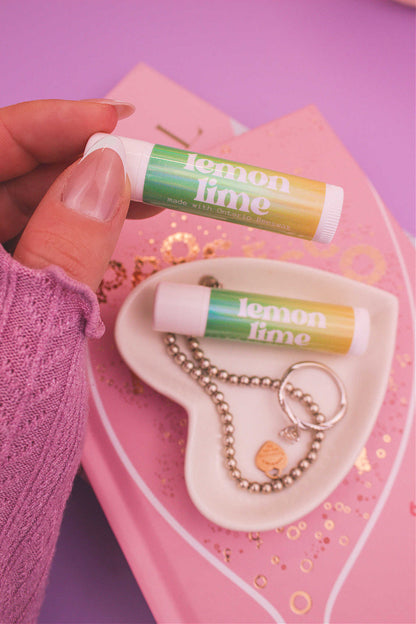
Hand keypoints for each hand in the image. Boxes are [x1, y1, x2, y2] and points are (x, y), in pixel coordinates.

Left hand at [0, 99, 157, 290]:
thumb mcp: (36, 314)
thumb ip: (67, 246)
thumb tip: (108, 174)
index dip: (52, 123)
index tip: (111, 118)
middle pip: (15, 173)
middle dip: (81, 164)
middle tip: (140, 164)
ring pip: (28, 209)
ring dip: (88, 200)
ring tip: (145, 196)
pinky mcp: (3, 280)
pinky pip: (34, 242)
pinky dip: (75, 234)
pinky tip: (113, 227)